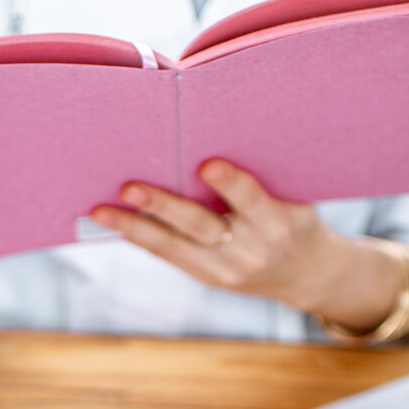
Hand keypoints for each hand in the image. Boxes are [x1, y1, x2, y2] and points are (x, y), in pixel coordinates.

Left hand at [89, 160, 398, 333]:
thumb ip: (262, 173)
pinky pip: (170, 257)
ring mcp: (227, 271)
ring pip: (175, 247)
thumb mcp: (295, 195)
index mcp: (280, 223)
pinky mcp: (209, 279)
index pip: (253, 201)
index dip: (231, 184)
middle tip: (130, 187)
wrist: (307, 274)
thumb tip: (211, 129)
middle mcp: (252, 251)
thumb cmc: (295, 217)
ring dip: (135, 228)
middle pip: (202, 227)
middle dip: (164, 206)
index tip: (208, 164)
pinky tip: (117, 223)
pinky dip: (142, 239)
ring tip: (101, 211)